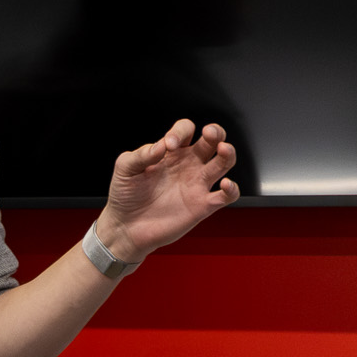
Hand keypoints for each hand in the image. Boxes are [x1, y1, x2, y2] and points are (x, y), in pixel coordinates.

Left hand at [96, 119, 239, 262]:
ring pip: (224, 163)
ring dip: (228, 153)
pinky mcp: (202, 206)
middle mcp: (188, 165)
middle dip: (216, 132)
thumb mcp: (124, 169)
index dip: (180, 132)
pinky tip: (225, 184)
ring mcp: (197, 184)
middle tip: (209, 133)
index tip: (168, 146)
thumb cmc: (125, 195)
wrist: (125, 227)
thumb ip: (140, 154)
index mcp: (170, 153)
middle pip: (212, 140)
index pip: (185, 130)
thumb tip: (161, 145)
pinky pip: (226, 196)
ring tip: (224, 149)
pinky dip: (231, 189)